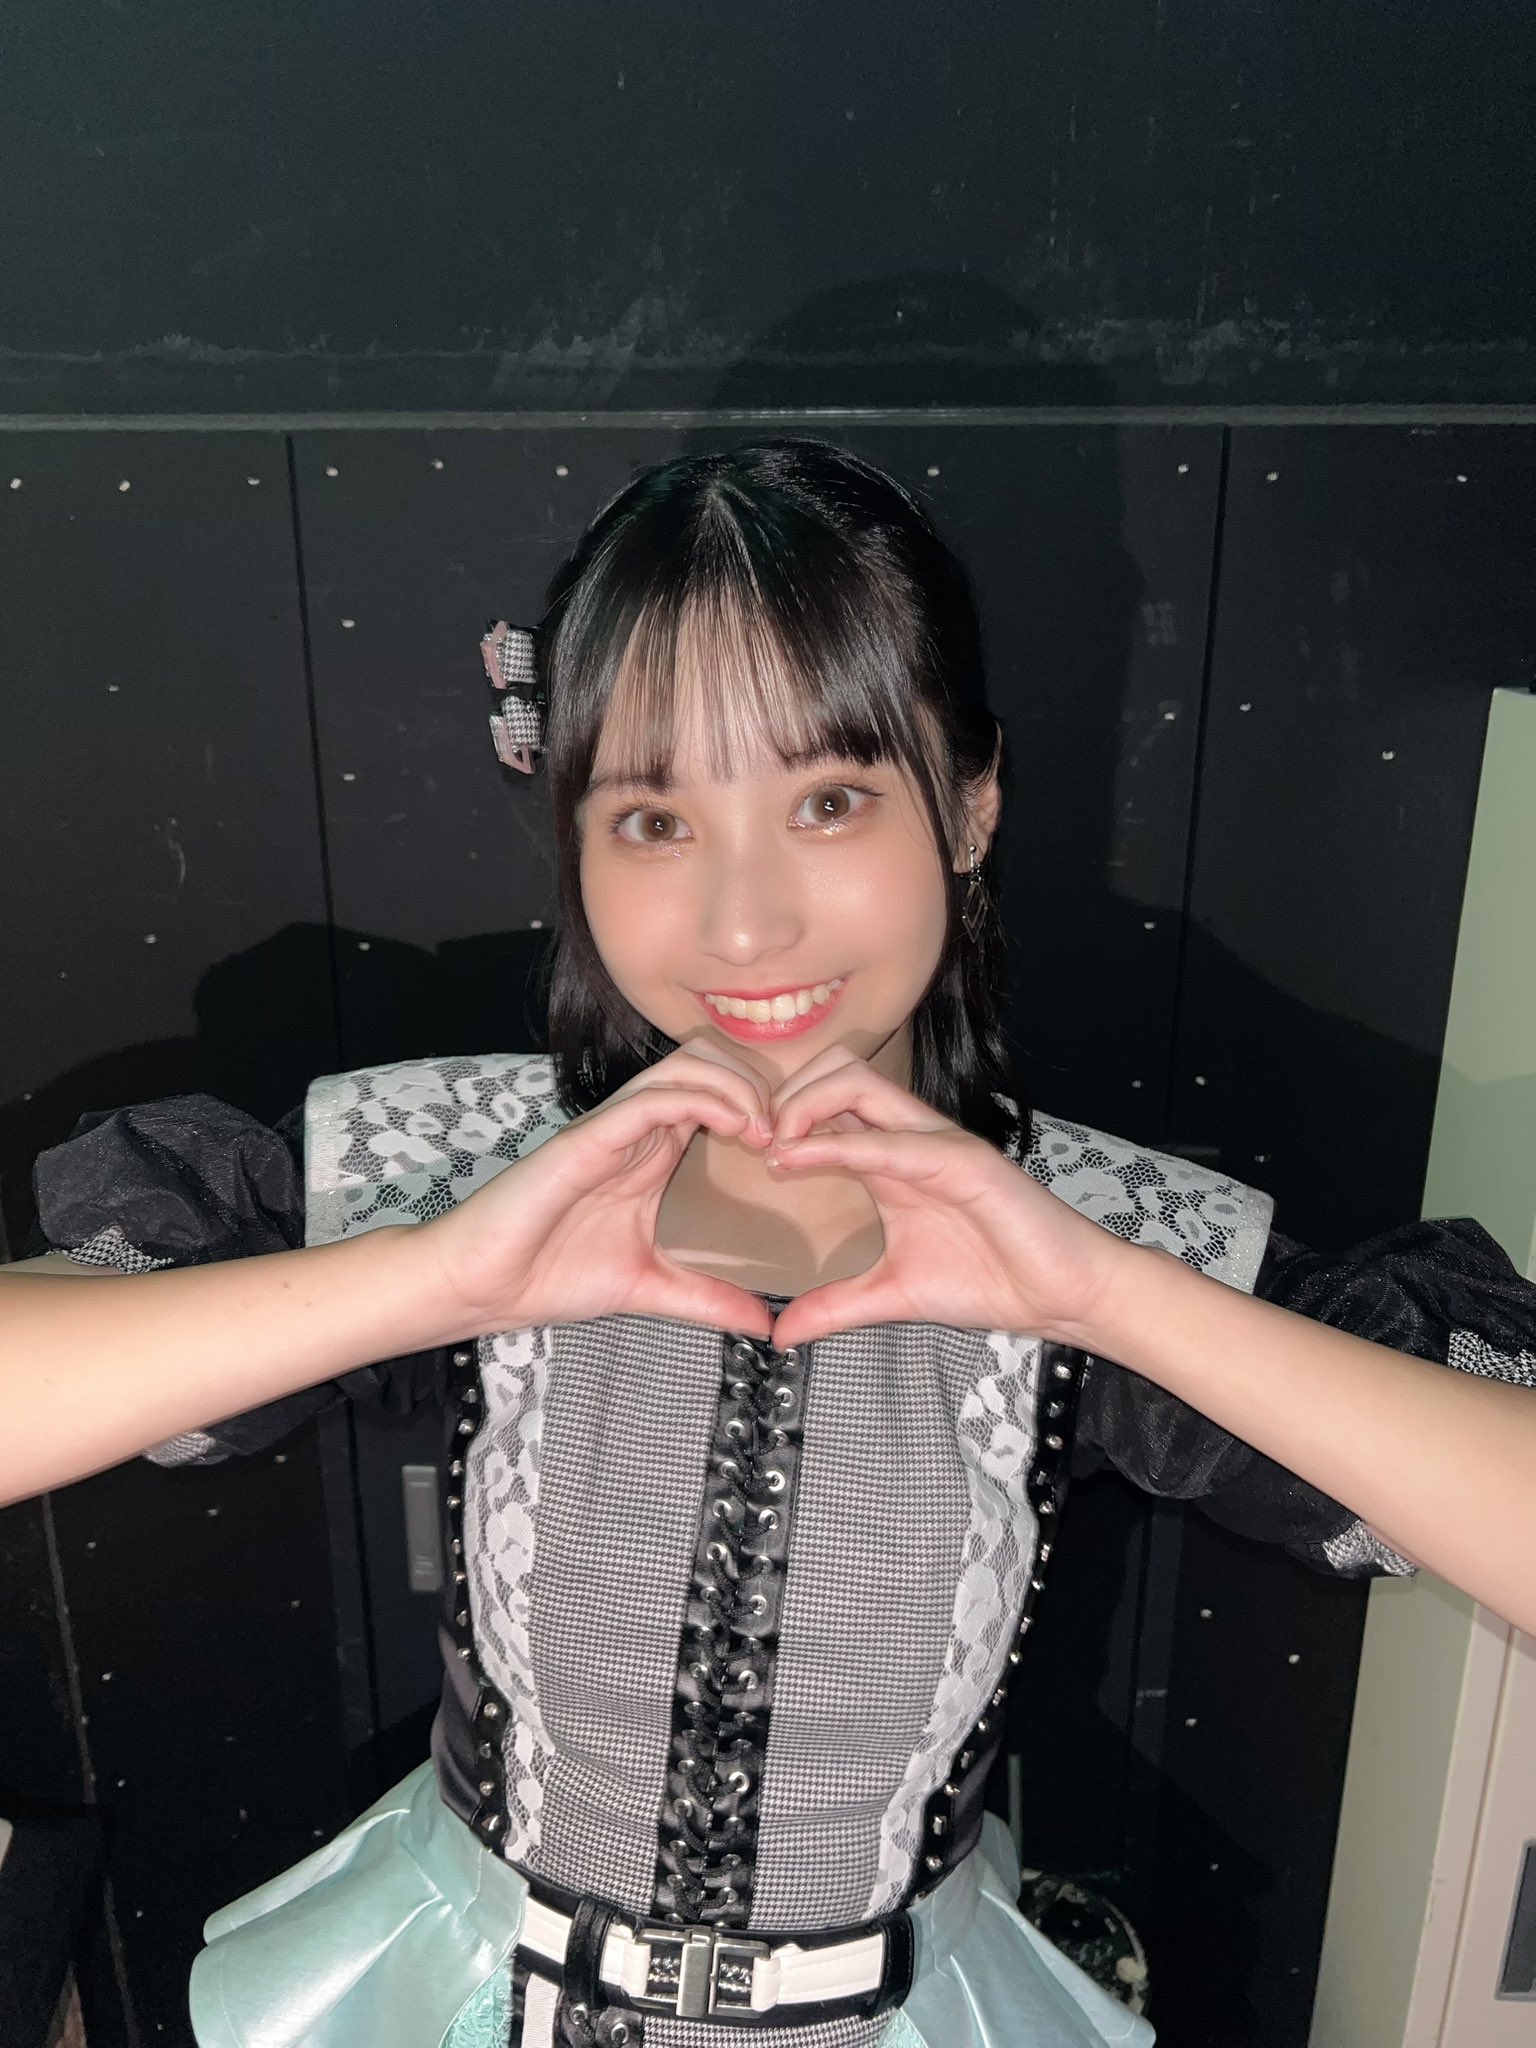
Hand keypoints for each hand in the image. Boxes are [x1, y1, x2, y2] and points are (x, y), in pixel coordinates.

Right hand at [417, 1044, 777, 1340]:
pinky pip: (653, 1097)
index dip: (765, 1107)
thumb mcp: (650, 1287)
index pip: (718, 1096)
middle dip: (759, 1085)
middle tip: (788, 1133)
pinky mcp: (589, 1136)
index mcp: (652, 1152)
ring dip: (738, 1087)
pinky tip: (736, 1128)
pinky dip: (703, 1100)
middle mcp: (636, 1129)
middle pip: (709, 1064)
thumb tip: (765, 1325)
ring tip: (767, 1129)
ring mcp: (613, 1128)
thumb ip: (707, 1298)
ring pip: (686, 1067)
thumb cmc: (550, 1274)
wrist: (481, 1283)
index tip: (799, 1147)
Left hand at [762, 1047, 1131, 1350]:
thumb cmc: (990, 1280)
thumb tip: (780, 1333)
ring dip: (804, 1105)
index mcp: (892, 1157)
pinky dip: (838, 1147)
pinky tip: (797, 1161)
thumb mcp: (891, 1295)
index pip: (827, 1104)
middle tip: (750, 1138)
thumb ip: (835, 1305)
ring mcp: (936, 1143)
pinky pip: (890, 1142)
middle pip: (836, 1072)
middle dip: (783, 1094)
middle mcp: (911, 1137)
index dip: (778, 1114)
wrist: (1062, 1293)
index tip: (740, 1150)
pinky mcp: (962, 1161)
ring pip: (859, 1082)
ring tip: (771, 1145)